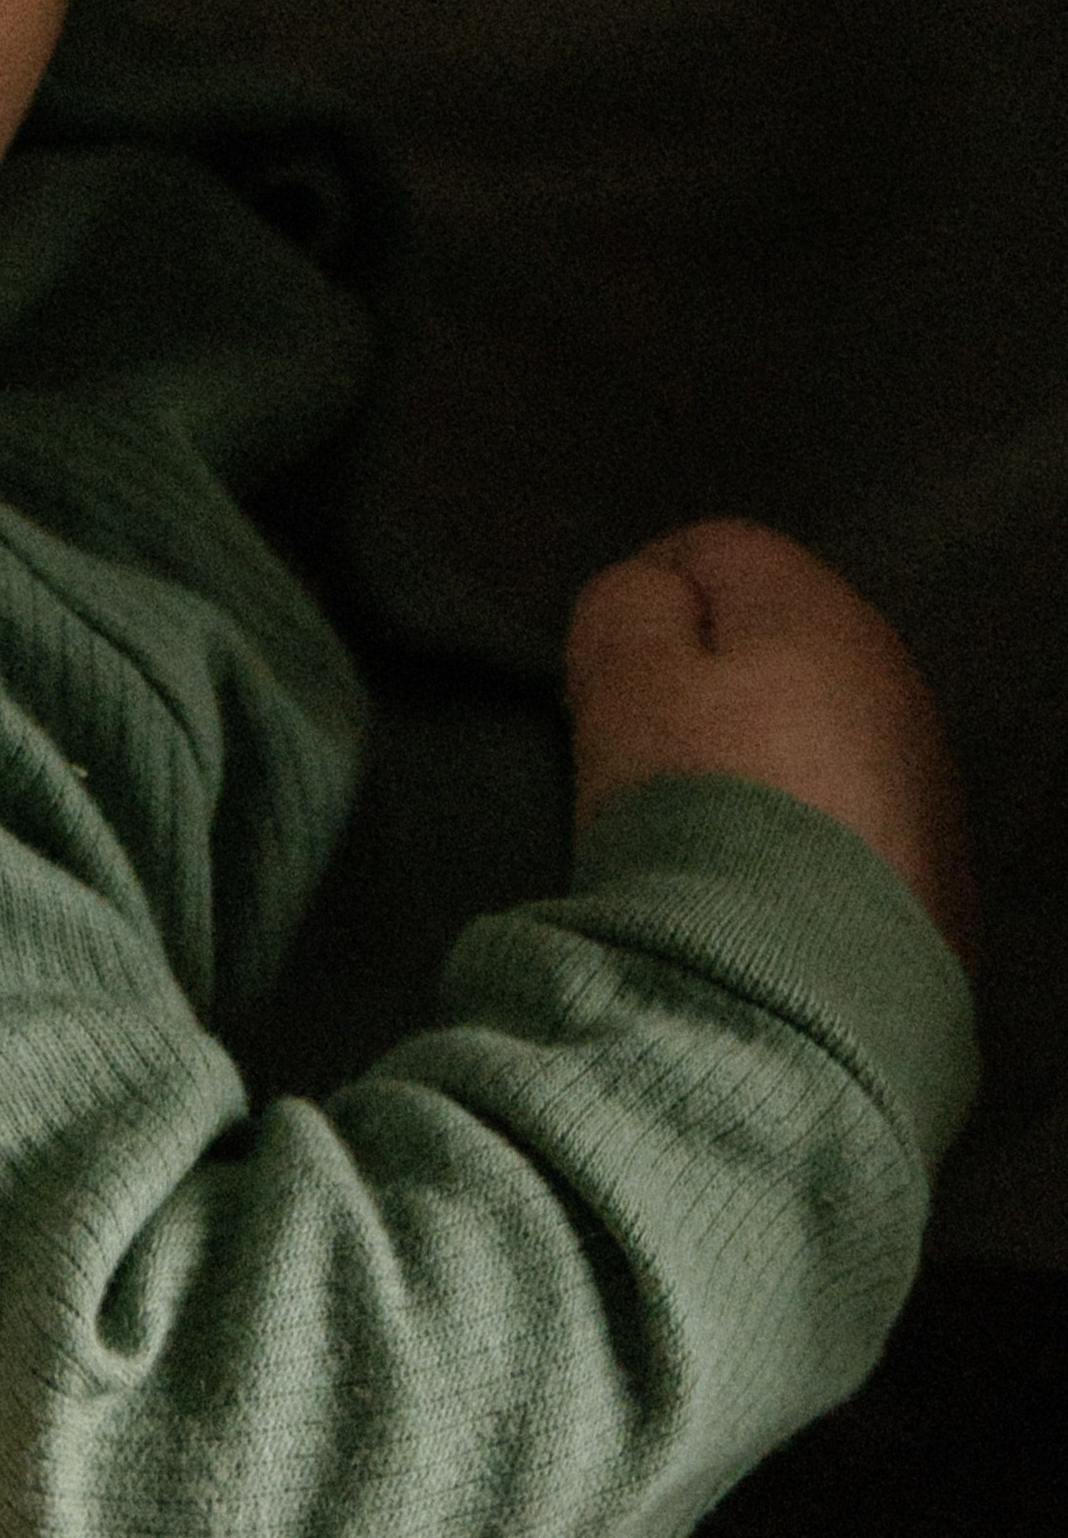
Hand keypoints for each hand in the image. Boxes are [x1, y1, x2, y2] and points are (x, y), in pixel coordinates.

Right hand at [566, 520, 970, 951]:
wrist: (790, 987)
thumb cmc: (692, 806)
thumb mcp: (622, 679)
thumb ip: (627, 606)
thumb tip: (654, 596)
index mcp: (818, 612)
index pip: (715, 550)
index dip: (640, 597)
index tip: (596, 673)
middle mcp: (897, 678)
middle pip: (780, 640)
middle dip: (709, 673)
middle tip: (639, 747)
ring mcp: (930, 777)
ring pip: (823, 727)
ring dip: (764, 750)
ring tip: (702, 822)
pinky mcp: (939, 870)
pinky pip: (853, 813)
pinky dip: (807, 826)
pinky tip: (763, 876)